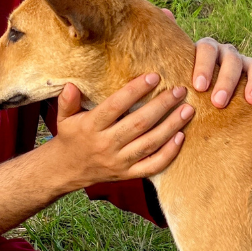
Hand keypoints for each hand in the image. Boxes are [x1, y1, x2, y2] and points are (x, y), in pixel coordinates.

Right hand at [48, 75, 193, 189]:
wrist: (67, 170)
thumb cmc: (70, 136)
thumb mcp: (64, 117)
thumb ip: (67, 100)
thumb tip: (71, 84)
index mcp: (91, 127)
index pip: (116, 106)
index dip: (135, 90)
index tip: (154, 76)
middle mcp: (106, 145)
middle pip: (139, 123)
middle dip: (162, 106)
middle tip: (179, 90)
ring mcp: (119, 161)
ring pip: (150, 144)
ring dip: (171, 126)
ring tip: (188, 110)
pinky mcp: (128, 174)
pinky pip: (152, 166)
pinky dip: (168, 153)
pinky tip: (181, 137)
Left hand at [160, 8, 251, 107]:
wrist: (208, 93)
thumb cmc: (189, 81)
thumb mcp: (176, 65)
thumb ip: (170, 44)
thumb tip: (165, 12)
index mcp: (207, 49)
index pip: (207, 49)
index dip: (204, 66)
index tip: (199, 86)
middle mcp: (228, 53)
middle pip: (231, 60)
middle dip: (226, 80)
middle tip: (218, 102)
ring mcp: (247, 63)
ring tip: (251, 100)